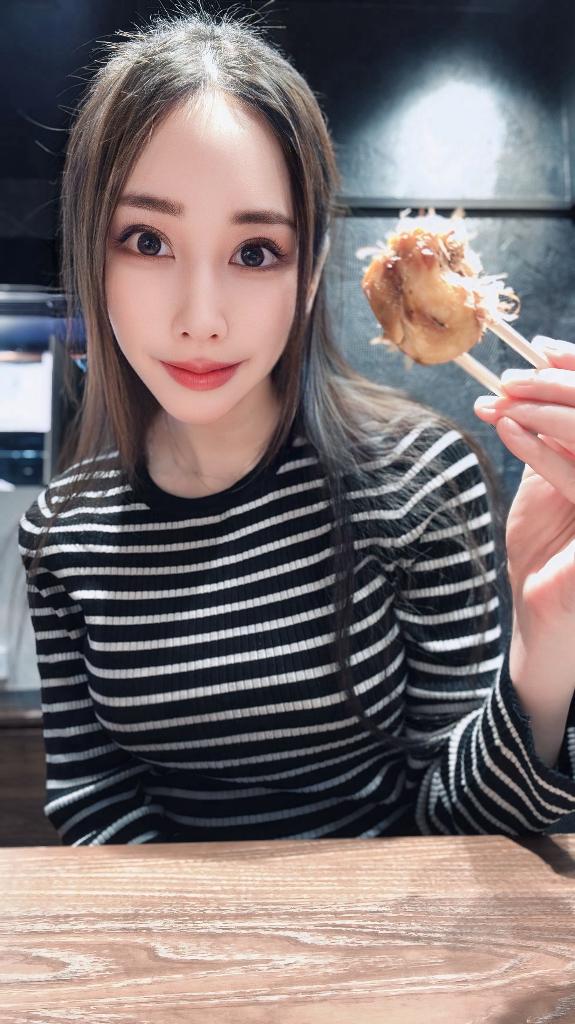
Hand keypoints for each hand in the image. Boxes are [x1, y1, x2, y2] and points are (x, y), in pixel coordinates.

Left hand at [474, 335, 574, 697]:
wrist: (543, 622)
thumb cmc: (548, 554)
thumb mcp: (549, 482)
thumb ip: (551, 435)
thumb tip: (532, 375)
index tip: (538, 349)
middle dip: (557, 384)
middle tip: (509, 378)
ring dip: (543, 408)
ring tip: (502, 400)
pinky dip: (538, 447)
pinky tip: (507, 431)